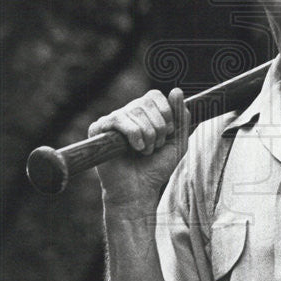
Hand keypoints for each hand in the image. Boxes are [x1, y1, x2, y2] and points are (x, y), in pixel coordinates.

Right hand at [88, 87, 189, 212]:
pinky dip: (134, 135)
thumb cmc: (156, 168)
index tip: (168, 133)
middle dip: (159, 127)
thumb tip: (176, 90)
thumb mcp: (178, 142)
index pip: (155, 95)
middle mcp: (127, 113)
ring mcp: (112, 120)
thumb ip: (182, 117)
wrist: (138, 190)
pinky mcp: (98, 128)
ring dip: (148, 135)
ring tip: (144, 151)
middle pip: (146, 102)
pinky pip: (119, 119)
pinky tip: (134, 149)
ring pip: (135, 110)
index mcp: (144, 113)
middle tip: (155, 147)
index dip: (166, 113)